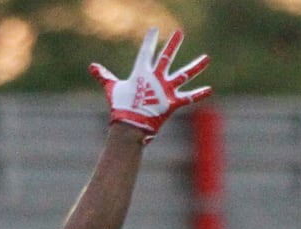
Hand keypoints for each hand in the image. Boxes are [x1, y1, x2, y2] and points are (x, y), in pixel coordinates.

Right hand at [90, 28, 211, 140]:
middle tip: (180, 33)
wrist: (129, 125)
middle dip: (173, 44)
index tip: (154, 30)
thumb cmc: (120, 107)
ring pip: (183, 75)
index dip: (150, 40)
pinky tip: (209, 89)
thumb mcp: (112, 89)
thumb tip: (92, 67)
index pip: (146, 52)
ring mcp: (165, 90)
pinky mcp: (172, 103)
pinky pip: (187, 98)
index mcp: (142, 72)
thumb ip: (104, 77)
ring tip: (207, 59)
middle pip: (166, 57)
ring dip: (196, 66)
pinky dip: (198, 94)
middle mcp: (156, 78)